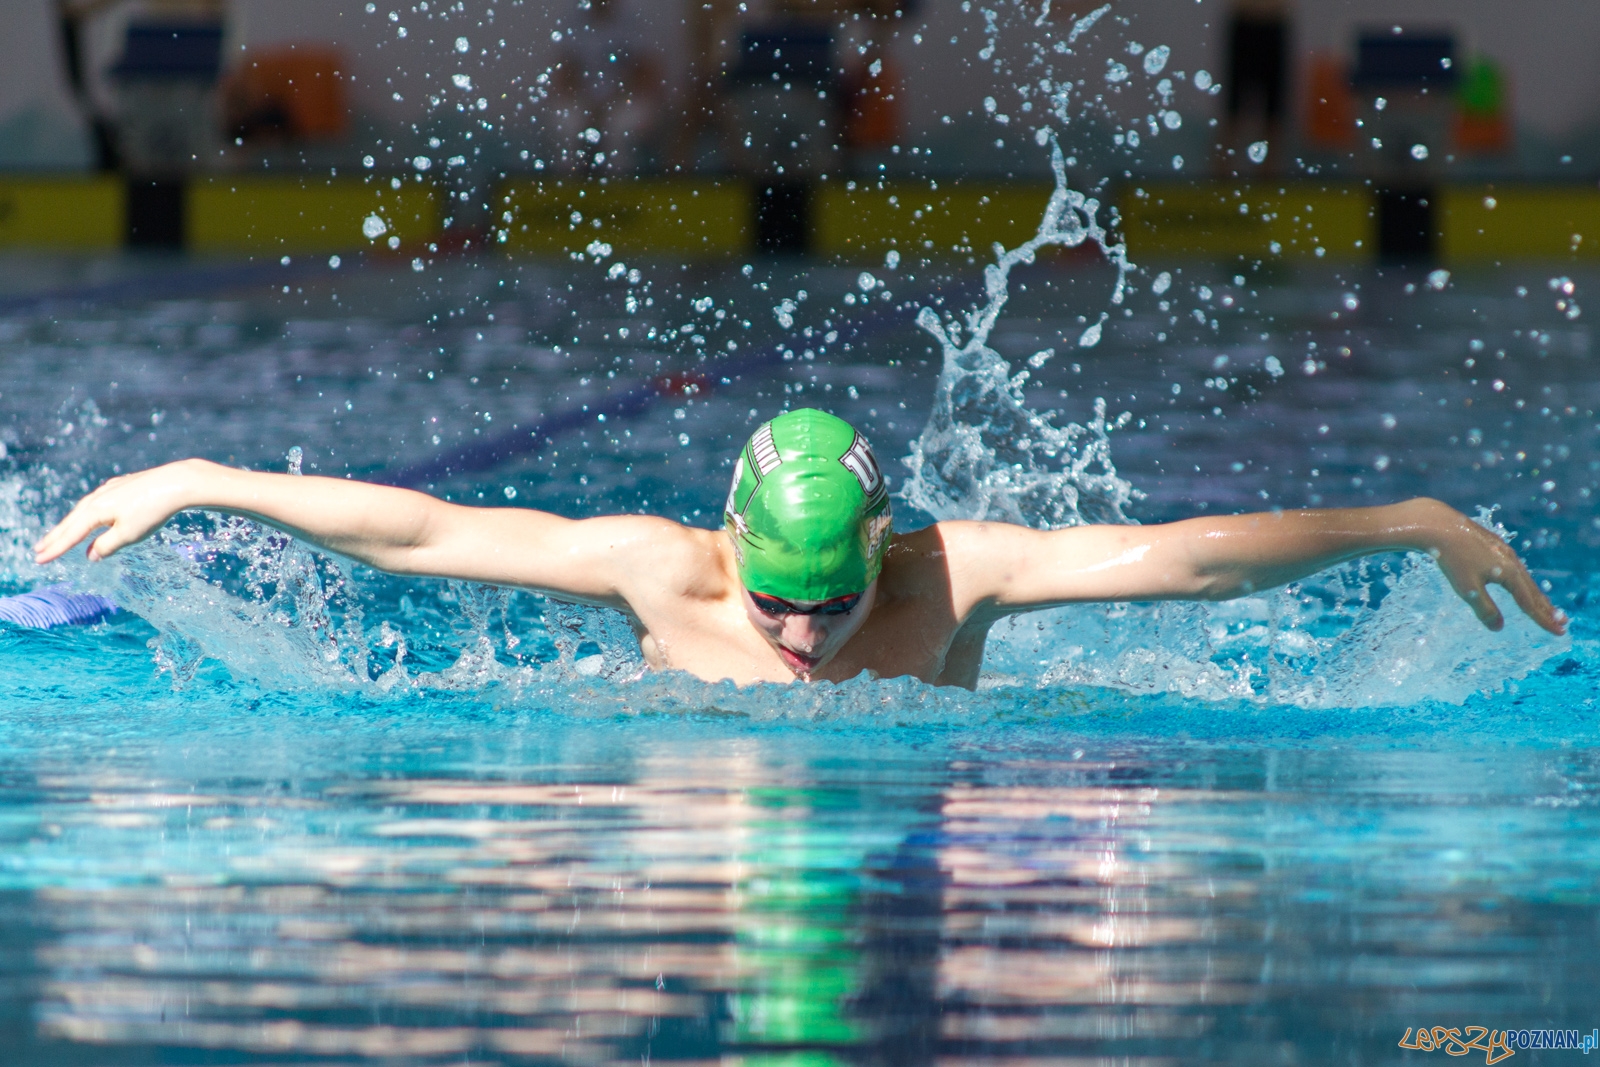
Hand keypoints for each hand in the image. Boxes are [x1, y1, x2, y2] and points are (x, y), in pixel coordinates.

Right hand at [33, 459, 207, 564]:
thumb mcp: (129, 535)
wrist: (177, 482)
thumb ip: (106, 546)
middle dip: (55, 537)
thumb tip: (90, 555)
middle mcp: (97, 497)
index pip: (71, 534)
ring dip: (69, 524)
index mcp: (95, 510)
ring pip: (83, 510)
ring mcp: (109, 489)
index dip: (55, 549)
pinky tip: (88, 516)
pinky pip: (97, 502)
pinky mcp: (122, 485)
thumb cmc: (153, 511)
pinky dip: (87, 514)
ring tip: (58, 536)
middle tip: (38, 550)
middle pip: (72, 521)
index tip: (39, 560)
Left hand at [1421, 501, 1565, 634]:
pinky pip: (1514, 567)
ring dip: (1536, 594)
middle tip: (1562, 623)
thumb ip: (1484, 609)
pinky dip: (1522, 581)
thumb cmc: (1452, 558)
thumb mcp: (1467, 589)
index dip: (1544, 619)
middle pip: (1532, 590)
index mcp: (1509, 572)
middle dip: (1546, 608)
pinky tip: (1518, 581)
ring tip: (1545, 606)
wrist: (1438, 525)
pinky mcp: (1492, 544)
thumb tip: (1499, 628)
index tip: (1559, 632)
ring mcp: (1503, 550)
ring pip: (1524, 577)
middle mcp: (1511, 560)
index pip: (1530, 602)